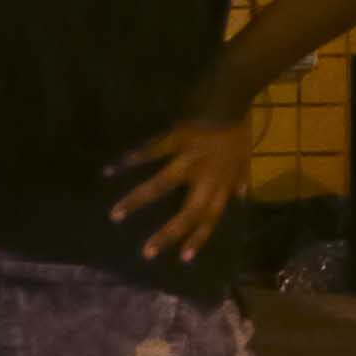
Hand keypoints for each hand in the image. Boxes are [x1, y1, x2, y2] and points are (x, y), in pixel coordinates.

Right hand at [105, 112, 256, 260]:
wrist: (234, 97)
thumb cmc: (238, 129)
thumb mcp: (246, 158)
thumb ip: (241, 178)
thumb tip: (241, 195)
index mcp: (222, 182)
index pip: (211, 217)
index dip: (199, 237)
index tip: (184, 258)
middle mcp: (206, 176)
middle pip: (187, 212)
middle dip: (167, 234)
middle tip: (146, 252)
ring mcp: (189, 158)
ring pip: (161, 185)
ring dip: (137, 200)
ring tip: (115, 215)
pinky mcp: (175, 138)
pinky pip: (150, 152)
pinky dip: (130, 160)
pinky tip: (109, 170)